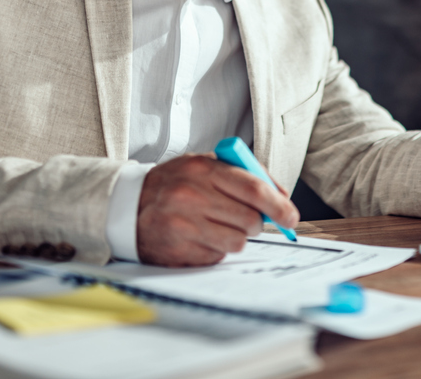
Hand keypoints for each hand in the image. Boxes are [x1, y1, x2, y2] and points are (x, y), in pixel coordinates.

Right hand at [136, 153, 299, 266]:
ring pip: (238, 241)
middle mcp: (192, 197)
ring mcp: (185, 226)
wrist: (128, 206)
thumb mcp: (204, 165)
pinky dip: (217, 248)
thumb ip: (242, 174)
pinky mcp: (180, 251)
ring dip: (237, 237)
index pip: (254, 189)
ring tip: (218, 225)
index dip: (279, 205)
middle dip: (258, 223)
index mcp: (202, 170)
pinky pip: (218, 255)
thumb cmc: (175, 183)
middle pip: (250, 220)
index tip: (292, 216)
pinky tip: (201, 236)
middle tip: (249, 219)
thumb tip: (281, 196)